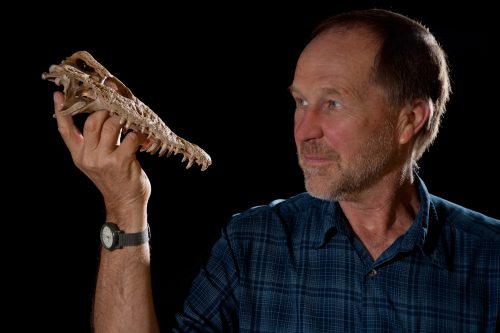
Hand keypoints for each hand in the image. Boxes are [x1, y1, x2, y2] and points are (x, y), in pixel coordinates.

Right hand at [53, 91, 150, 226]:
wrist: (125, 202)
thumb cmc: (114, 178)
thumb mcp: (96, 161)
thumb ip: (94, 141)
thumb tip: (101, 115)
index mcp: (79, 154)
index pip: (65, 130)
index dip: (61, 111)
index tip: (59, 95)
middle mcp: (88, 156)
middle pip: (92, 122)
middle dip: (106, 111)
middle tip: (117, 111)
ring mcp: (104, 160)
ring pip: (111, 126)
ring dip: (123, 120)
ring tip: (130, 123)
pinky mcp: (121, 162)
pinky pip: (130, 138)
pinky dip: (137, 134)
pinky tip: (141, 137)